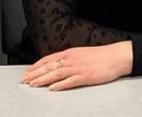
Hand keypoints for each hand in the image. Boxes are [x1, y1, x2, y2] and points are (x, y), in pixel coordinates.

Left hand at [19, 42, 133, 90]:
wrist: (117, 56)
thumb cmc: (101, 56)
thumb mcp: (81, 53)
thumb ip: (69, 59)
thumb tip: (57, 65)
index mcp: (70, 53)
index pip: (48, 59)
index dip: (36, 66)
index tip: (27, 72)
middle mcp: (72, 59)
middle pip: (48, 67)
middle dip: (34, 74)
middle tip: (24, 80)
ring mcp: (78, 68)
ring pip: (56, 74)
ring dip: (42, 79)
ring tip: (33, 84)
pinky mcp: (86, 76)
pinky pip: (70, 81)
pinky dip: (60, 85)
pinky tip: (52, 88)